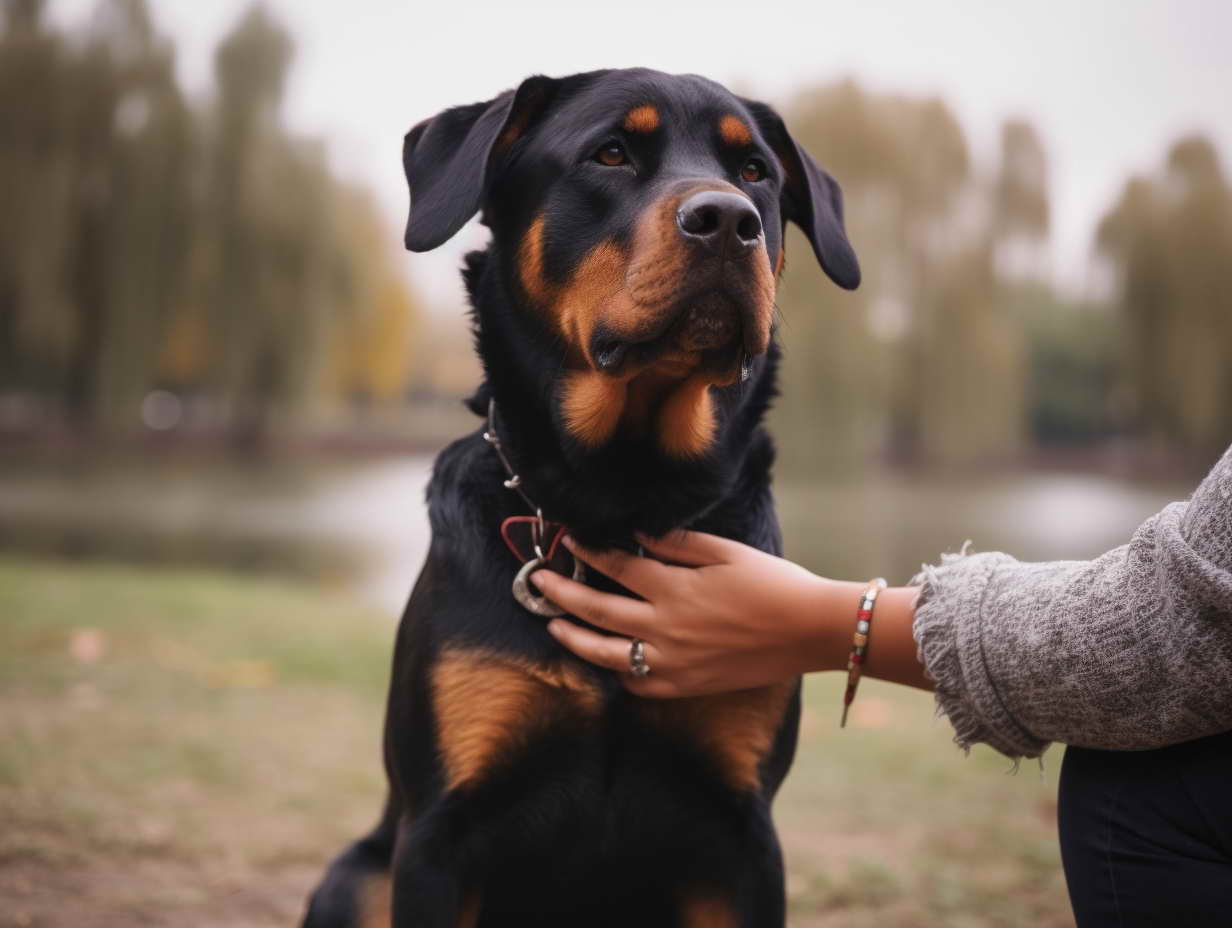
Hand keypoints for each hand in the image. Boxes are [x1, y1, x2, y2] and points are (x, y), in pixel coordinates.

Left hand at [529, 530, 842, 697]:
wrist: (810, 630)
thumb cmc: (772, 583)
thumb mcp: (725, 551)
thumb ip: (676, 544)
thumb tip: (637, 533)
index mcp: (675, 588)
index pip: (616, 567)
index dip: (587, 551)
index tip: (566, 539)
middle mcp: (666, 628)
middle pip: (597, 611)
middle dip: (560, 595)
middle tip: (536, 583)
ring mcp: (673, 662)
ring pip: (606, 654)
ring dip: (574, 638)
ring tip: (554, 626)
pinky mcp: (686, 686)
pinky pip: (637, 684)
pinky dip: (616, 672)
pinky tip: (607, 659)